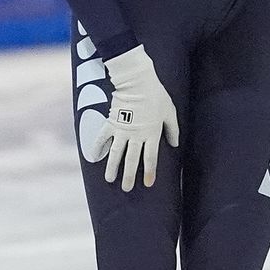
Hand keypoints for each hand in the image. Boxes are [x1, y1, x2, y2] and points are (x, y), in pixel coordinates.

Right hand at [92, 45, 179, 191]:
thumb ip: (172, 129)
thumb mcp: (170, 111)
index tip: (148, 183)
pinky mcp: (110, 123)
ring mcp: (122, 131)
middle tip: (127, 189)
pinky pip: (102, 138)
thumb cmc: (156, 95)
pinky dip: (97, 147)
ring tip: (110, 180)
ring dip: (112, 168)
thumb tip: (174, 144)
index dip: (150, 171)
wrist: (137, 81)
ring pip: (116, 154)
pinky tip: (94, 157)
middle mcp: (136, 136)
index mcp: (151, 134)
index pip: (151, 158)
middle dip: (129, 176)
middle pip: (132, 160)